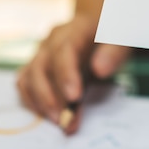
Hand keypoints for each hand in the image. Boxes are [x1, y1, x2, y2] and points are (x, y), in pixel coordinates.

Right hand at [17, 13, 131, 132]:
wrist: (101, 27)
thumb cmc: (112, 35)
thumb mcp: (124, 40)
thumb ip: (114, 53)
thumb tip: (99, 69)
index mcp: (77, 28)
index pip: (65, 49)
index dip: (66, 74)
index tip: (74, 97)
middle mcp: (54, 39)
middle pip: (42, 65)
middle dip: (51, 95)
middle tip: (65, 119)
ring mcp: (42, 51)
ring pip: (29, 75)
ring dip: (40, 101)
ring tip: (59, 121)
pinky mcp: (37, 64)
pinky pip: (24, 82)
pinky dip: (32, 100)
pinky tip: (46, 115)